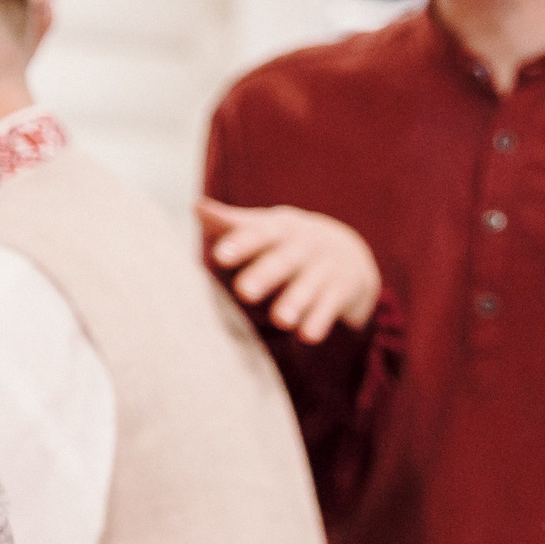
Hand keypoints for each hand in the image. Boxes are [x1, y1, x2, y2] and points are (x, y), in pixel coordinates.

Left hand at [196, 199, 379, 342]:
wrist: (348, 251)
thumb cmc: (287, 243)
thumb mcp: (265, 228)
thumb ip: (231, 224)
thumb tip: (196, 208)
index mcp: (280, 228)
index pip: (259, 233)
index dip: (241, 244)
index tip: (219, 256)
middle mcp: (305, 245)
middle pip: (285, 259)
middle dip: (266, 274)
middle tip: (244, 292)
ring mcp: (327, 267)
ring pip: (310, 285)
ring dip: (295, 301)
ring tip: (280, 320)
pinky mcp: (343, 290)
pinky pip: (331, 305)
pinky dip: (320, 320)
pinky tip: (308, 336)